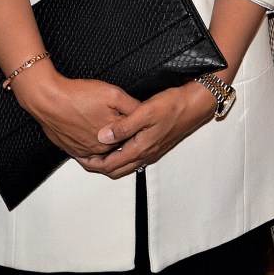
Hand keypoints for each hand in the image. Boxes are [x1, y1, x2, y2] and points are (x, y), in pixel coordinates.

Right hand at [10, 66, 139, 158]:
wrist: (48, 100)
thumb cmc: (77, 96)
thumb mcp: (113, 94)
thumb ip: (132, 106)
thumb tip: (145, 114)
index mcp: (115, 135)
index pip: (134, 136)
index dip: (138, 127)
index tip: (138, 120)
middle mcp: (102, 147)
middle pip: (120, 144)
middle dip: (125, 135)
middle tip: (122, 122)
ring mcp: (86, 151)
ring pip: (104, 150)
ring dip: (109, 142)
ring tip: (106, 126)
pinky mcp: (73, 151)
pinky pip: (88, 154)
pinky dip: (93, 147)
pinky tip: (93, 136)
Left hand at [80, 81, 218, 177]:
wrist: (195, 105)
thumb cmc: (173, 106)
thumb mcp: (145, 112)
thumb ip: (123, 126)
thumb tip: (102, 137)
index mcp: (141, 148)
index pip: (109, 165)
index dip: (91, 163)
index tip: (78, 155)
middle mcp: (146, 154)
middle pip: (115, 170)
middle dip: (97, 166)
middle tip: (82, 156)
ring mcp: (151, 151)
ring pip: (124, 165)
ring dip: (108, 161)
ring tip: (95, 151)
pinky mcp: (155, 144)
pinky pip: (132, 157)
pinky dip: (119, 155)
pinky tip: (115, 143)